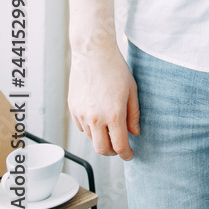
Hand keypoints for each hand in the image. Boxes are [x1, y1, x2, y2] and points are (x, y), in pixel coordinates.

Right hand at [68, 45, 139, 160]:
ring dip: (101, 137)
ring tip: (110, 125)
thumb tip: (135, 133)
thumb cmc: (115, 68)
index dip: (126, 154)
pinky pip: (82, 127)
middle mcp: (96, 118)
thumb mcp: (132, 90)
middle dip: (112, 152)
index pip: (120, 146)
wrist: (94, 53)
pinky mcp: (73, 109)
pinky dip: (91, 127)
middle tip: (119, 147)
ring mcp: (82, 114)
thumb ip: (134, 114)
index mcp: (114, 114)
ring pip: (91, 138)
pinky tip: (98, 115)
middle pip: (102, 149)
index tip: (130, 155)